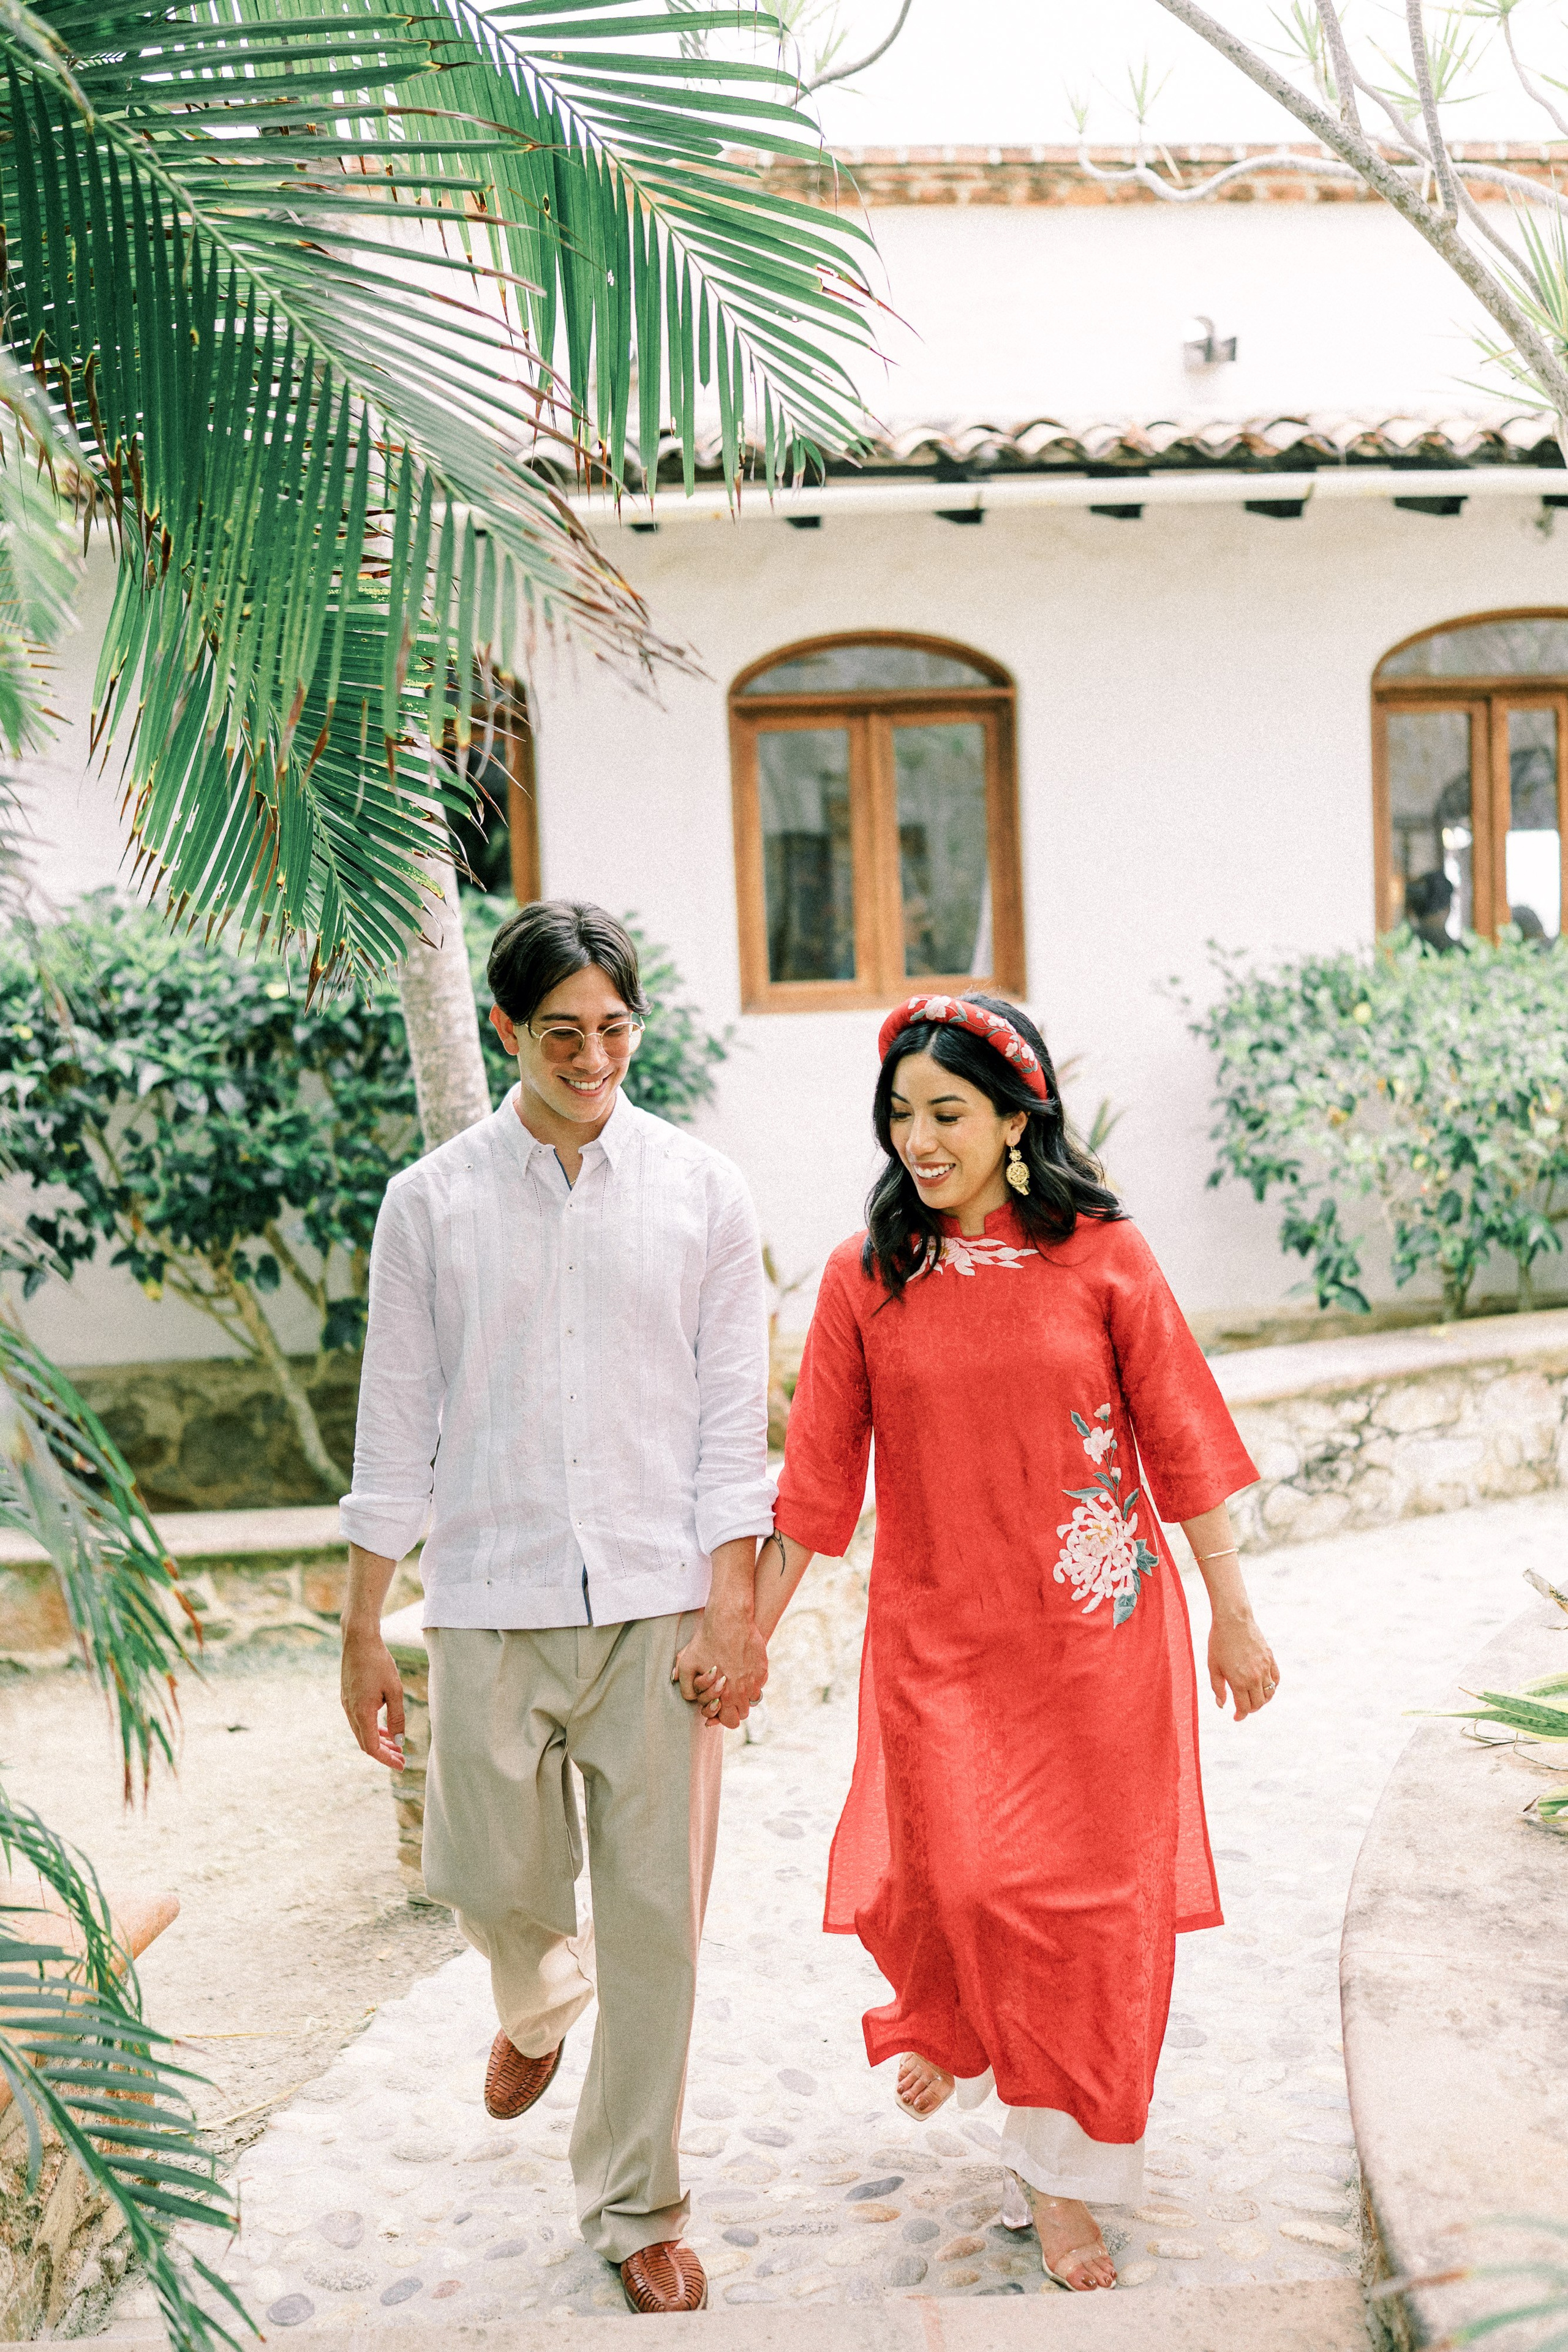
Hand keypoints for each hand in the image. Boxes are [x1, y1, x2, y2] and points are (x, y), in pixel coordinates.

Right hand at [341, 1624, 405, 1767]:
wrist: (359, 1640)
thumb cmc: (378, 1662)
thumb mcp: (394, 1690)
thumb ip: (397, 1717)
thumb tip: (399, 1740)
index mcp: (361, 1713)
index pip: (372, 1747)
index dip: (386, 1759)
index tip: (402, 1765)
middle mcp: (350, 1712)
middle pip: (366, 1743)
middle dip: (384, 1753)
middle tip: (402, 1758)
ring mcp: (347, 1705)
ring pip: (362, 1732)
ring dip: (378, 1741)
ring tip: (396, 1745)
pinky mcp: (347, 1697)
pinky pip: (359, 1721)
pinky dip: (372, 1728)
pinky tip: (384, 1728)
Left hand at [674, 1605, 767, 1730]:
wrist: (729, 1619)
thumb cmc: (706, 1641)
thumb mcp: (687, 1665)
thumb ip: (687, 1688)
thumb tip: (692, 1699)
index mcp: (727, 1696)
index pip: (731, 1722)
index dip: (723, 1718)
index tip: (718, 1707)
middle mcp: (744, 1691)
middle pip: (743, 1713)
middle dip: (734, 1708)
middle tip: (725, 1696)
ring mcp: (756, 1679)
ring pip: (753, 1699)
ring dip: (744, 1695)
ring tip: (733, 1683)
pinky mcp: (763, 1667)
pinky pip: (760, 1683)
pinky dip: (753, 1681)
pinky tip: (742, 1670)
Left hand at [1208, 1608, 1278, 1721]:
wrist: (1233, 1620)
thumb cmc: (1219, 1643)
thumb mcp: (1213, 1667)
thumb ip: (1218, 1688)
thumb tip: (1222, 1705)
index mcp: (1239, 1681)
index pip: (1244, 1708)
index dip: (1240, 1715)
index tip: (1235, 1717)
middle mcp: (1255, 1677)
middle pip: (1258, 1704)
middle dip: (1250, 1709)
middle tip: (1243, 1707)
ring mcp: (1265, 1668)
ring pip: (1269, 1693)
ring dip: (1262, 1700)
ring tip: (1253, 1698)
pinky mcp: (1271, 1659)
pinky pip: (1276, 1679)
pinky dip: (1272, 1687)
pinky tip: (1264, 1687)